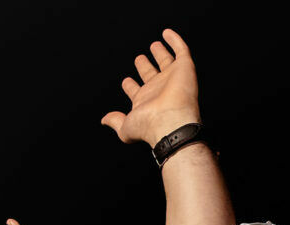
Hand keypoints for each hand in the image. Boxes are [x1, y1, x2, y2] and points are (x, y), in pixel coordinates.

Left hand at [101, 29, 200, 147]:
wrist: (170, 119)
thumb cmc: (148, 124)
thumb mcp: (125, 126)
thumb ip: (115, 120)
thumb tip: (105, 120)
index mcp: (145, 101)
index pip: (137, 91)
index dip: (131, 86)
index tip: (126, 81)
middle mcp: (159, 89)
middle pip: (151, 74)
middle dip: (145, 67)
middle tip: (139, 58)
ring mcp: (172, 77)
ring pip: (166, 61)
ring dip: (160, 53)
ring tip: (154, 45)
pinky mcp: (184, 67)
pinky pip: (181, 49)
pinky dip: (174, 40)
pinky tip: (167, 33)